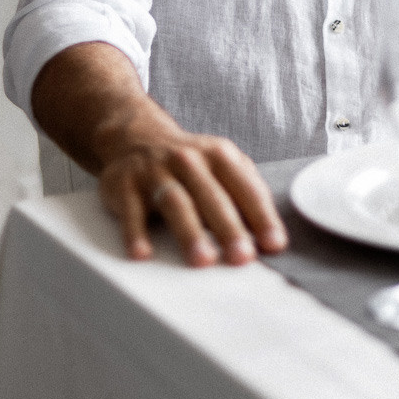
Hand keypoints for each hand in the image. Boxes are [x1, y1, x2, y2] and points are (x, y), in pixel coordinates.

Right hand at [30, 42, 288, 268]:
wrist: (135, 137)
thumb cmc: (188, 162)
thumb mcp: (222, 164)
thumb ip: (246, 192)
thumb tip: (271, 233)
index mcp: (219, 156)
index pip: (246, 189)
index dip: (262, 216)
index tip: (274, 244)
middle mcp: (188, 160)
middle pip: (212, 197)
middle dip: (229, 228)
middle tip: (242, 257)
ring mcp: (155, 172)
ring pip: (176, 203)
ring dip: (190, 233)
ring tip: (202, 261)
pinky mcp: (125, 185)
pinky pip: (131, 211)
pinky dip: (135, 233)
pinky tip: (142, 254)